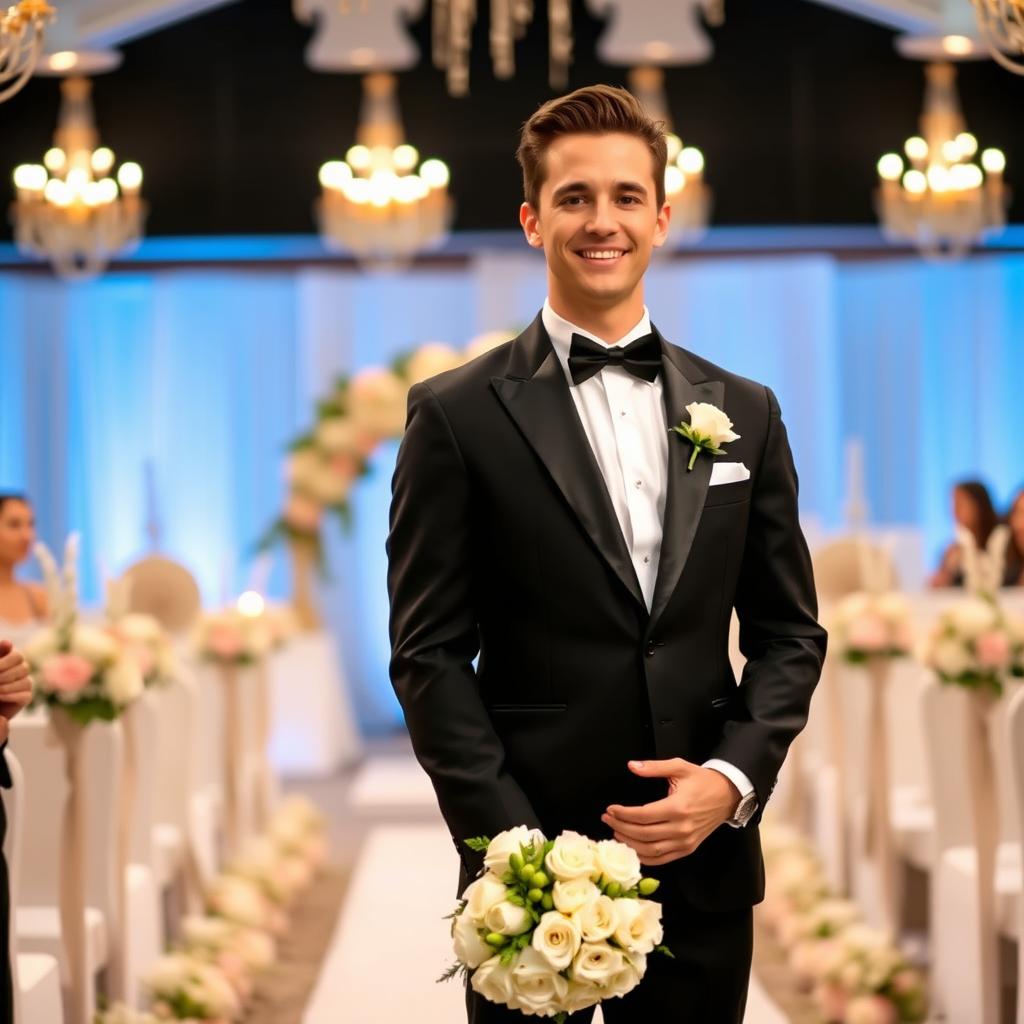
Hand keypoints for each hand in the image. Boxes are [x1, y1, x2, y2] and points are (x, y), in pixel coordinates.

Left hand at [0, 640, 32, 720]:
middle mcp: (22, 670)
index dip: (4, 663)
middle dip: (4, 676)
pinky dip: (10, 696)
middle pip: (23, 668)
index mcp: (13, 659)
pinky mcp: (26, 697)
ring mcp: (26, 683)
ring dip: (6, 687)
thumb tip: (8, 642)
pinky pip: (24, 695)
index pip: (17, 656)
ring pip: (24, 682)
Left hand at [601, 758, 739, 865]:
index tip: (610, 809)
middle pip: (643, 834)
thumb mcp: (679, 767)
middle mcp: (681, 828)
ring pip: (650, 851)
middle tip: (607, 819)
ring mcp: (685, 842)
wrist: (728, 795)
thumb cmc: (702, 780)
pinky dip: (645, 857)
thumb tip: (631, 766)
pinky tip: (632, 848)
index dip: (623, 814)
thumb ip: (654, 767)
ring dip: (630, 844)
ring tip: (616, 832)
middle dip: (621, 828)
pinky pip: (662, 859)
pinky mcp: (688, 849)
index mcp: (677, 808)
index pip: (643, 815)